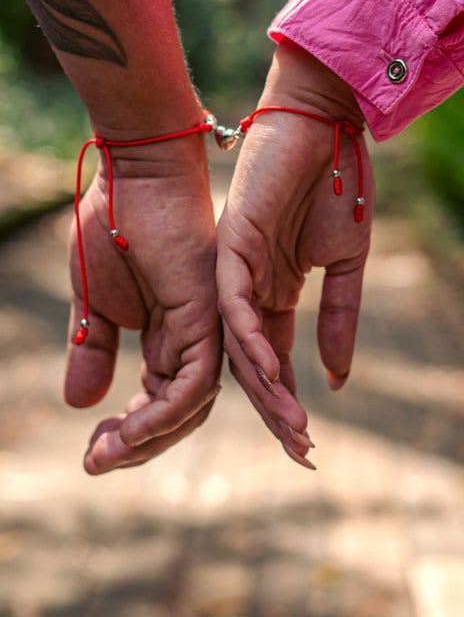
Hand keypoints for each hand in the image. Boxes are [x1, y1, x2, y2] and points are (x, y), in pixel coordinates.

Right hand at [65, 130, 221, 473]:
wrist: (132, 177)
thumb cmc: (113, 228)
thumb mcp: (93, 303)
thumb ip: (94, 351)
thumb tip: (79, 404)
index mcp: (168, 340)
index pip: (159, 403)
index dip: (129, 434)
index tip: (92, 454)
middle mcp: (192, 342)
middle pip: (178, 414)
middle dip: (138, 446)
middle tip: (95, 463)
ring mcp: (203, 331)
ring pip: (190, 407)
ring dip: (149, 439)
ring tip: (105, 455)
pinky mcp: (207, 318)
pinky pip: (195, 382)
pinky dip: (166, 413)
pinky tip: (131, 432)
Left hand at [216, 39, 373, 468]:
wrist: (324, 127)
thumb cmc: (338, 187)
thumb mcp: (346, 265)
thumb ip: (339, 317)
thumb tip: (338, 376)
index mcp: (273, 292)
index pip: (272, 358)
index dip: (286, 399)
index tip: (305, 440)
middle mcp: (248, 289)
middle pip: (253, 361)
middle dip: (275, 407)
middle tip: (299, 451)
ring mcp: (236, 270)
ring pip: (239, 340)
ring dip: (265, 384)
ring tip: (291, 425)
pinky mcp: (231, 244)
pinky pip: (234, 301)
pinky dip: (250, 336)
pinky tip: (271, 370)